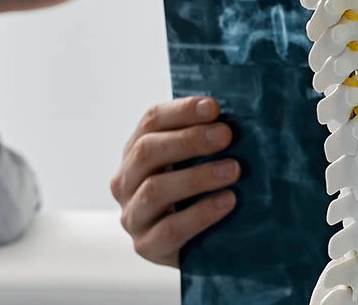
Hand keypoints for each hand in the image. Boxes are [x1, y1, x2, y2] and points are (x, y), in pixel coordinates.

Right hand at [111, 96, 238, 266]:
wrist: (202, 250)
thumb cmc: (200, 198)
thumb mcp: (196, 165)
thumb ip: (204, 142)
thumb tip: (229, 117)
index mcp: (135, 154)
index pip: (150, 122)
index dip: (181, 111)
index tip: (214, 107)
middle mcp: (124, 183)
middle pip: (146, 152)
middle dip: (187, 140)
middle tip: (225, 135)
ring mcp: (132, 216)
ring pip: (154, 190)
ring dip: (196, 176)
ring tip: (233, 169)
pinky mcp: (146, 246)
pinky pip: (170, 229)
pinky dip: (200, 213)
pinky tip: (227, 201)